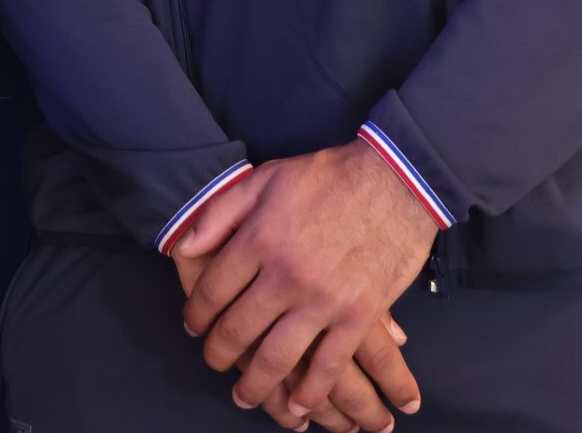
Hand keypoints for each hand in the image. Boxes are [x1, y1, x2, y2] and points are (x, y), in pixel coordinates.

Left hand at [171, 143, 434, 421]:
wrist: (394, 179)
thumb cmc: (326, 176)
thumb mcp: (264, 180)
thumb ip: (220, 213)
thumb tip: (186, 247)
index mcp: (259, 239)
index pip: (213, 290)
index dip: (196, 314)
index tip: (193, 326)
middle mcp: (285, 275)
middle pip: (239, 329)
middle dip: (219, 353)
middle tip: (213, 362)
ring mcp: (323, 299)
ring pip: (277, 357)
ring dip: (256, 384)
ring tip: (244, 395)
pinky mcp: (359, 315)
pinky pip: (329, 365)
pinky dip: (311, 391)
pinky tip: (298, 405)